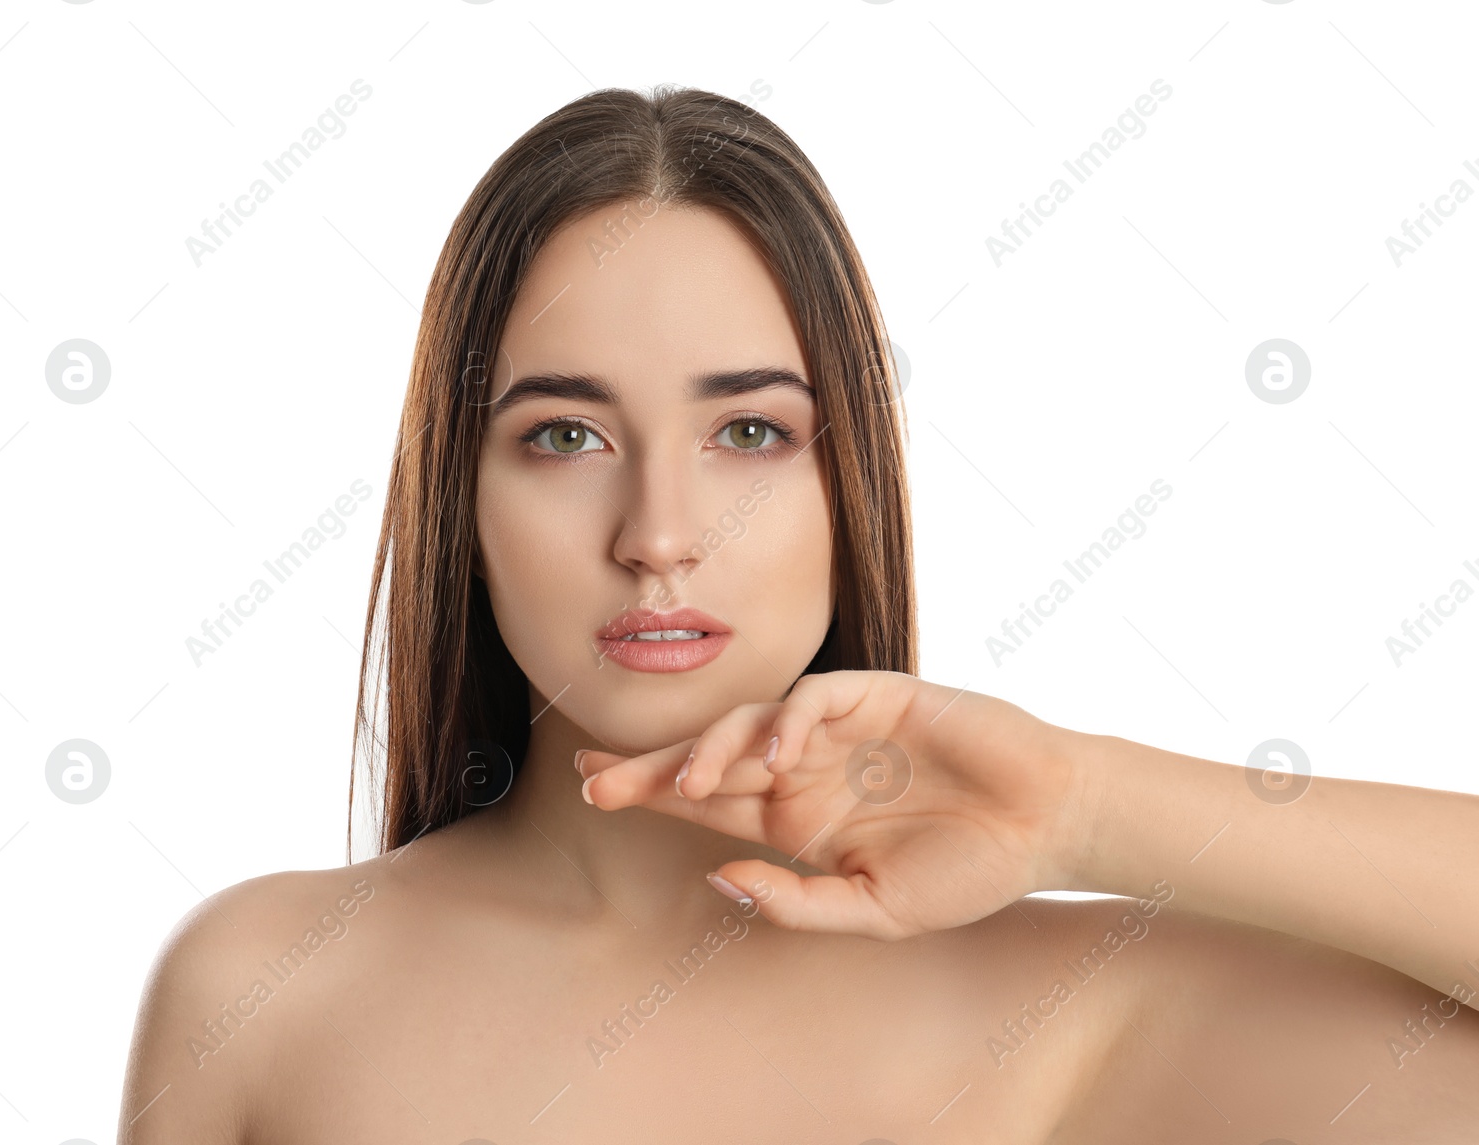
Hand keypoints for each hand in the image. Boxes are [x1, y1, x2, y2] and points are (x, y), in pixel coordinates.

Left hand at [579, 670, 1092, 939]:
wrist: (1050, 826)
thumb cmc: (968, 871)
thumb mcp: (874, 909)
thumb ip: (796, 902)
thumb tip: (718, 879)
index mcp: (799, 817)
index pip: (708, 803)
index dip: (651, 793)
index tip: (593, 791)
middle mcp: (808, 768)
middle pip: (711, 759)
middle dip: (652, 767)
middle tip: (595, 778)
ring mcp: (839, 730)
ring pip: (752, 724)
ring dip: (712, 749)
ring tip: (683, 783)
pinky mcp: (878, 695)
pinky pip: (816, 698)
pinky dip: (788, 719)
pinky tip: (775, 751)